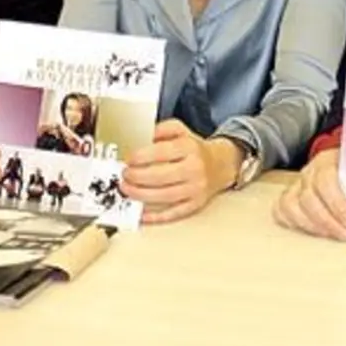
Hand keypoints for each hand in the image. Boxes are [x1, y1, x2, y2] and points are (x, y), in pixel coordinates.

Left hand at [121, 120, 235, 223]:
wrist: (220, 165)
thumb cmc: (194, 149)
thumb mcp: (179, 130)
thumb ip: (160, 130)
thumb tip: (141, 138)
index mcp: (189, 148)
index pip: (160, 153)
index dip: (140, 158)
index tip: (128, 160)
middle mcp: (194, 169)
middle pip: (159, 177)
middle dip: (136, 178)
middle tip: (124, 176)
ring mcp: (195, 189)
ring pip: (163, 197)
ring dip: (140, 195)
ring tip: (127, 190)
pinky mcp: (195, 205)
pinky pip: (172, 213)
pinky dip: (154, 215)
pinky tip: (141, 212)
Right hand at [272, 147, 345, 239]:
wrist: (345, 161)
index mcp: (329, 160)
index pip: (325, 180)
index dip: (336, 203)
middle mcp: (309, 172)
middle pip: (308, 198)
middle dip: (327, 221)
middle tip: (345, 234)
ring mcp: (298, 184)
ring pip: (291, 205)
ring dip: (312, 225)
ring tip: (331, 235)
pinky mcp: (291, 196)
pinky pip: (281, 210)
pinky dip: (293, 222)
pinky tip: (312, 231)